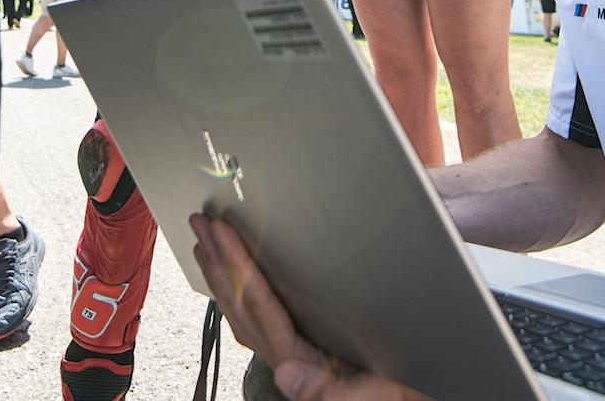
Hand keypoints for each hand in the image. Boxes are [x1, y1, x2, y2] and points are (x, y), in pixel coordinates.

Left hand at [191, 215, 426, 400]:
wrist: (405, 399)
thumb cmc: (394, 394)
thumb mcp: (371, 394)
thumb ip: (327, 392)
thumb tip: (285, 375)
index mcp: (298, 359)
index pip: (258, 303)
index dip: (237, 264)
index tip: (221, 230)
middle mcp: (283, 356)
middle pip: (239, 302)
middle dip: (218, 259)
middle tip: (199, 221)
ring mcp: (284, 353)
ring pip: (239, 307)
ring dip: (220, 270)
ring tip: (203, 239)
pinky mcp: (294, 350)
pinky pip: (252, 314)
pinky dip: (234, 288)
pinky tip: (229, 274)